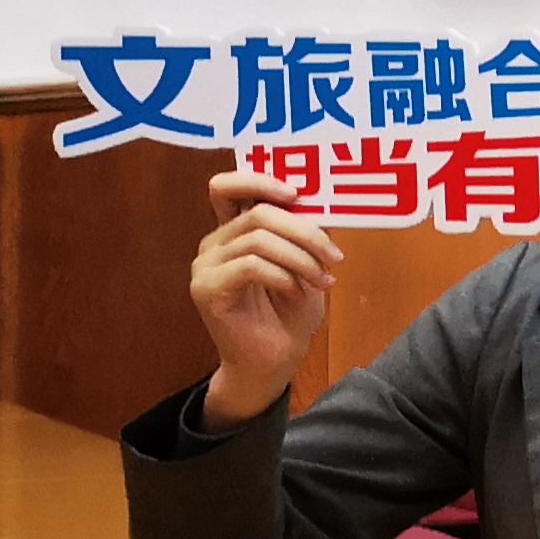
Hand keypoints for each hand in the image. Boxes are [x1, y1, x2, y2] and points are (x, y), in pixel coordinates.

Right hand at [188, 169, 338, 431]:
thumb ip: (304, 230)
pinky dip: (284, 277)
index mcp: (235, 230)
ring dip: (301, 259)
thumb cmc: (291, 311)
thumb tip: (323, 198)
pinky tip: (298, 293)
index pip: (227, 187)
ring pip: (259, 239)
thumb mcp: (307, 262)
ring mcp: (205, 265)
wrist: (275, 359)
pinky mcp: (206, 289)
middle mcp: (214, 243)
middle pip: (257, 212)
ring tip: (323, 281)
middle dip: (305, 231)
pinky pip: (251, 266)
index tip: (297, 193)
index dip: (258, 180)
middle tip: (334, 255)